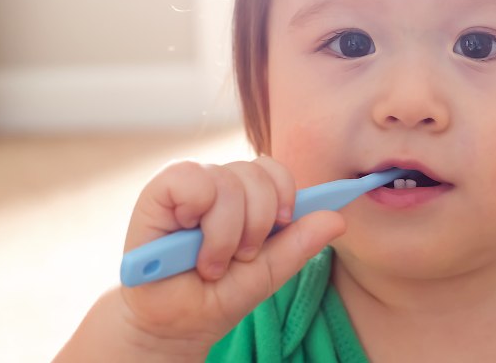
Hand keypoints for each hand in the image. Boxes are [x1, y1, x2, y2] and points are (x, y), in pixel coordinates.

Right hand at [118, 157, 345, 352]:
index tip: (285, 223)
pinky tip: (188, 239)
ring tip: (212, 263)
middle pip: (256, 173)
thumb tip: (338, 218)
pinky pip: (190, 178)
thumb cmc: (216, 297)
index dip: (285, 192)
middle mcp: (218, 184)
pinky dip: (198, 213)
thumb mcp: (267, 274)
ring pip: (228, 180)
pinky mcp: (158, 192)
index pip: (274, 169)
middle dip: (258, 222)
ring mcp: (189, 186)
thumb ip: (299, 244)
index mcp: (246, 198)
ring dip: (227, 232)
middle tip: (241, 258)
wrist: (172, 327)